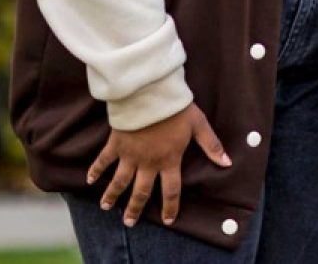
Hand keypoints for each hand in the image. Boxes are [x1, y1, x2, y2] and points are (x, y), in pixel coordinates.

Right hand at [88, 103, 230, 226]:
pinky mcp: (116, 144)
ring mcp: (130, 155)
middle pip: (141, 191)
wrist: (150, 95)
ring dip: (112, 195)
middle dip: (135, 208)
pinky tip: (89, 180)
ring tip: (107, 207)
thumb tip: (227, 162)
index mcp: (169, 160)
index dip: (170, 206)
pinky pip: (103, 160)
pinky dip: (95, 170)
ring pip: (119, 181)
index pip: (171, 189)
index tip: (167, 220)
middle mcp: (148, 162)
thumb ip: (212, 146)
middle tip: (129, 222)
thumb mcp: (199, 125)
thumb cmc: (176, 109)